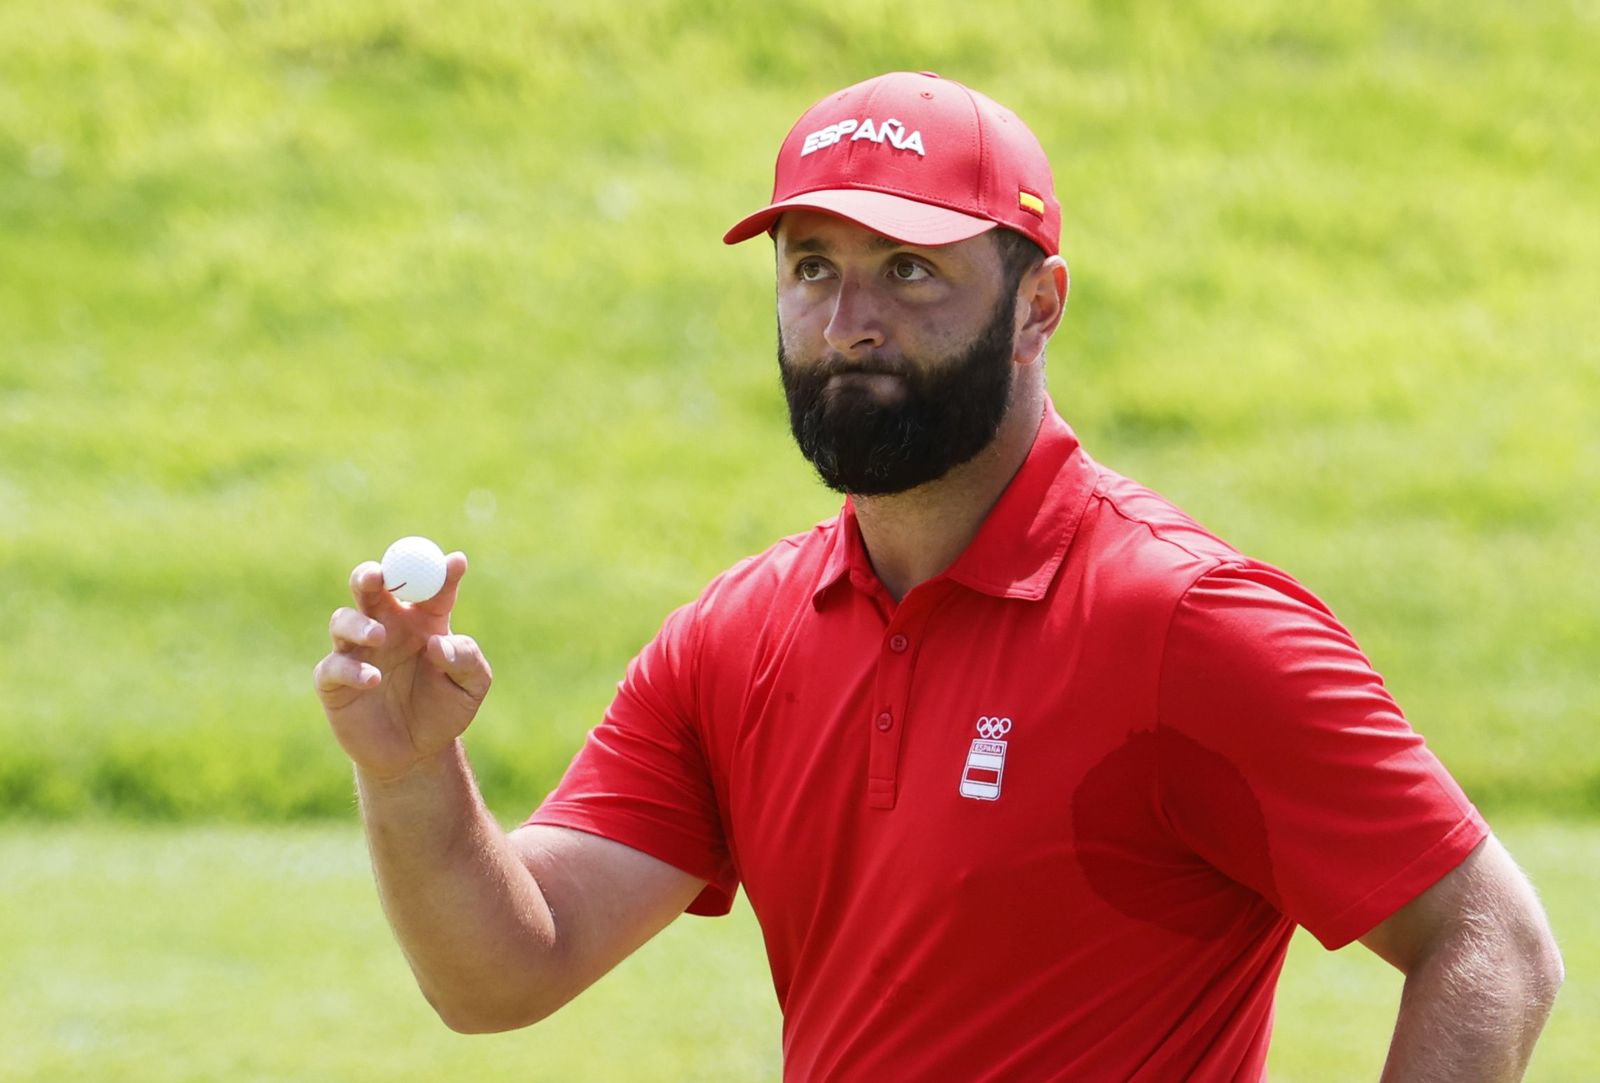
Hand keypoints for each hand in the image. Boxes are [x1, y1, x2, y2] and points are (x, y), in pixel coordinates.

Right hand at [314, 551, 492, 780]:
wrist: (416, 754)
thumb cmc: (446, 710)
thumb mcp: (472, 686)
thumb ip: (466, 659)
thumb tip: (438, 642)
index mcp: (424, 620)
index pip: (432, 587)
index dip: (443, 572)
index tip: (456, 563)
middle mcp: (387, 627)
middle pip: (371, 588)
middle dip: (370, 575)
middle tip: (379, 575)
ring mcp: (357, 652)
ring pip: (343, 619)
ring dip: (358, 623)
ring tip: (378, 637)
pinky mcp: (334, 682)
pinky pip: (333, 666)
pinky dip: (351, 669)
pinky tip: (373, 681)